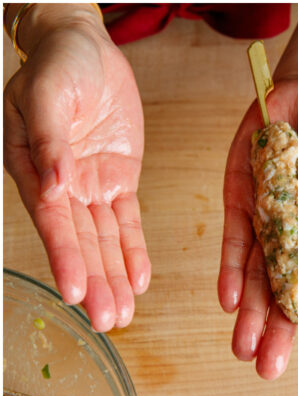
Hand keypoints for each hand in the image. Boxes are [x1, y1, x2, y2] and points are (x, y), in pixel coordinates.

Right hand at [3, 5, 148, 331]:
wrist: (85, 49)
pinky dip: (134, 251)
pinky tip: (139, 281)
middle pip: (80, 241)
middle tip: (106, 320)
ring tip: (121, 315)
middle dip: (94, 282)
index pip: (53, 221)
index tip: (75, 290)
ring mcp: (90, 185)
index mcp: (34, 169)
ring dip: (113, 277)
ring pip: (104, 240)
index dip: (66, 257)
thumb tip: (57, 185)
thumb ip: (50, 141)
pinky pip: (127, 222)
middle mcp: (61, 185)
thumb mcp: (48, 95)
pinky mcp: (118, 179)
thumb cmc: (59, 66)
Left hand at [218, 77, 297, 378]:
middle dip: (279, 330)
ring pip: (258, 277)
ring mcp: (271, 220)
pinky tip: (229, 301)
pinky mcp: (242, 201)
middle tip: (269, 368)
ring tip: (243, 349)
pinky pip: (235, 243)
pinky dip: (232, 272)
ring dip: (251, 314)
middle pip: (289, 292)